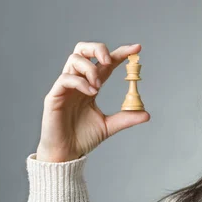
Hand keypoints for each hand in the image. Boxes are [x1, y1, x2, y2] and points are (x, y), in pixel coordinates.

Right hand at [36, 42, 149, 161]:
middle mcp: (77, 81)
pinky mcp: (54, 95)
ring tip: (98, 86)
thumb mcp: (109, 126)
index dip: (120, 53)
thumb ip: (126, 118)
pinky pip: (66, 79)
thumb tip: (147, 114)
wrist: (67, 153)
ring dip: (90, 69)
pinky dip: (81, 82)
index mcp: (91, 85)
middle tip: (109, 60)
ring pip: (74, 60)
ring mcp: (65, 87)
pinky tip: (91, 92)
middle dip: (98, 49)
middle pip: (83, 50)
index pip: (105, 63)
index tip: (137, 49)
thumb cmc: (83, 138)